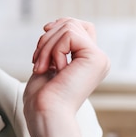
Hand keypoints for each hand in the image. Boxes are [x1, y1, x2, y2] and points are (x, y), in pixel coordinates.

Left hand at [23, 17, 109, 136]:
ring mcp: (99, 58)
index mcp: (88, 61)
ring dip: (46, 46)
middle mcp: (98, 59)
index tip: (44, 31)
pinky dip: (54, 49)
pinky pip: (69, 35)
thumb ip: (57, 44)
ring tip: (41, 67)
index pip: (80, 26)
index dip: (61, 24)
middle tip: (37, 60)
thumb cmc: (43, 95)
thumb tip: (54, 24)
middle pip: (72, 24)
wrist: (46, 112)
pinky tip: (55, 69)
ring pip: (68, 27)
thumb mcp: (49, 62)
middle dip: (47, 37)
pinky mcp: (96, 57)